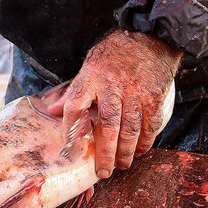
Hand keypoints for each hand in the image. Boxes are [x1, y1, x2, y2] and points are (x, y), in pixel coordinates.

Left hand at [48, 30, 181, 177]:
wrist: (152, 35)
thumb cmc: (116, 53)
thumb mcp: (90, 65)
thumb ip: (75, 90)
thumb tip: (52, 110)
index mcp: (91, 77)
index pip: (75, 107)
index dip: (71, 132)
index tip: (72, 152)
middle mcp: (112, 85)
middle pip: (106, 126)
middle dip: (104, 154)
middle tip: (103, 172)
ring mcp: (135, 91)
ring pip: (129, 129)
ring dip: (125, 152)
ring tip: (122, 165)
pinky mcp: (155, 95)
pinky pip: (150, 124)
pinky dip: (145, 141)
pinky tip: (140, 150)